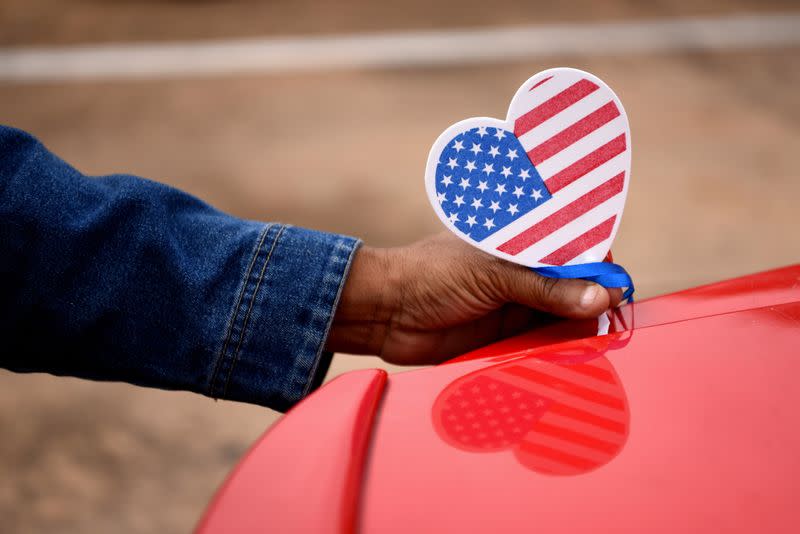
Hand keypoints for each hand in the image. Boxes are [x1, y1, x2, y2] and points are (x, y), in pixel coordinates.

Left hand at [326, 232, 620, 364]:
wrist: (384, 312)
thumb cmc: (431, 275)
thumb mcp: (492, 273)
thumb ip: (544, 286)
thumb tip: (599, 295)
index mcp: (518, 242)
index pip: (570, 246)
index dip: (597, 262)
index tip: (619, 282)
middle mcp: (521, 273)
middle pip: (572, 285)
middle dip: (594, 299)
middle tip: (617, 315)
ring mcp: (514, 306)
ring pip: (561, 317)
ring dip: (579, 327)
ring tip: (602, 336)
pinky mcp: (505, 338)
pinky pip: (542, 343)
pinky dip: (560, 349)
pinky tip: (577, 354)